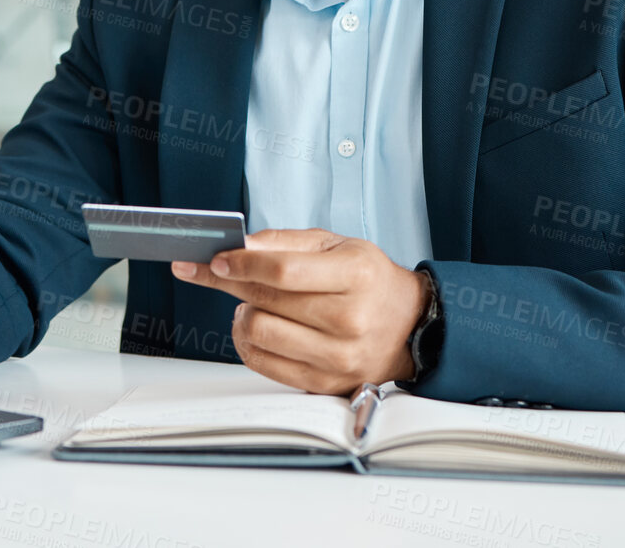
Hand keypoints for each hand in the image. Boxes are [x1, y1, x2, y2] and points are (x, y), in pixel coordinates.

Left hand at [171, 228, 428, 395]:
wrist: (407, 325)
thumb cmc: (368, 280)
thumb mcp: (336, 245)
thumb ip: (285, 242)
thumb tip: (240, 246)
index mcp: (356, 276)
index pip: (284, 271)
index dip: (243, 263)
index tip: (217, 259)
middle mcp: (350, 320)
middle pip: (266, 301)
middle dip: (232, 282)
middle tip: (221, 272)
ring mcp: (337, 357)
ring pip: (259, 333)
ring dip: (242, 314)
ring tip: (251, 304)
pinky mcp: (322, 382)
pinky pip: (262, 363)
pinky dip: (247, 342)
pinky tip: (255, 327)